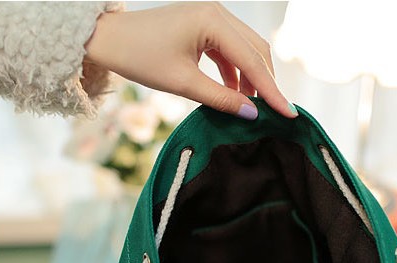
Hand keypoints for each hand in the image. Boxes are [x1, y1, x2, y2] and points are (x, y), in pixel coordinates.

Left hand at [84, 2, 296, 120]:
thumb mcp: (182, 83)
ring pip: (245, 51)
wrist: (108, 39)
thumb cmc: (139, 57)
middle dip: (266, 83)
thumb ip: (220, 99)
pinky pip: (230, 50)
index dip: (271, 91)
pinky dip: (236, 72)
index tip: (287, 114)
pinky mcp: (204, 26)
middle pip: (256, 51)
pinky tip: (235, 93)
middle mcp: (218, 13)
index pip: (252, 61)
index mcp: (213, 21)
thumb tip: (252, 115)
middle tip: (274, 114)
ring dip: (252, 78)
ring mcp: (212, 17)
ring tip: (252, 108)